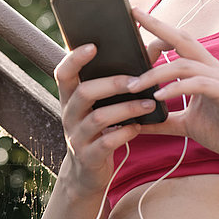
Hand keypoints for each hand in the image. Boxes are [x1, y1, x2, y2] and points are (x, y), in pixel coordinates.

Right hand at [54, 44, 156, 194]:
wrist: (87, 172)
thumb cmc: (102, 127)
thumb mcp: (102, 103)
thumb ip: (122, 77)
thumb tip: (154, 46)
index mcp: (71, 97)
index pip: (63, 73)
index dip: (74, 58)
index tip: (93, 45)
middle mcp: (69, 114)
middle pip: (84, 92)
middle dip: (112, 84)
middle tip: (137, 81)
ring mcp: (77, 137)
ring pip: (98, 117)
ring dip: (126, 108)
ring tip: (149, 104)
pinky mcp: (89, 157)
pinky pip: (107, 142)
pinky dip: (125, 133)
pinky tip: (138, 127)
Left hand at [130, 8, 218, 168]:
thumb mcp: (188, 125)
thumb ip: (165, 120)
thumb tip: (138, 121)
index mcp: (204, 69)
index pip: (178, 41)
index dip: (157, 34)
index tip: (133, 35)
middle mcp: (213, 68)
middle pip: (182, 38)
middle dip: (157, 25)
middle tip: (134, 14)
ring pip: (185, 64)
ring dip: (157, 72)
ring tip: (135, 86)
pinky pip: (200, 85)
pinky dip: (177, 89)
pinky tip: (159, 97)